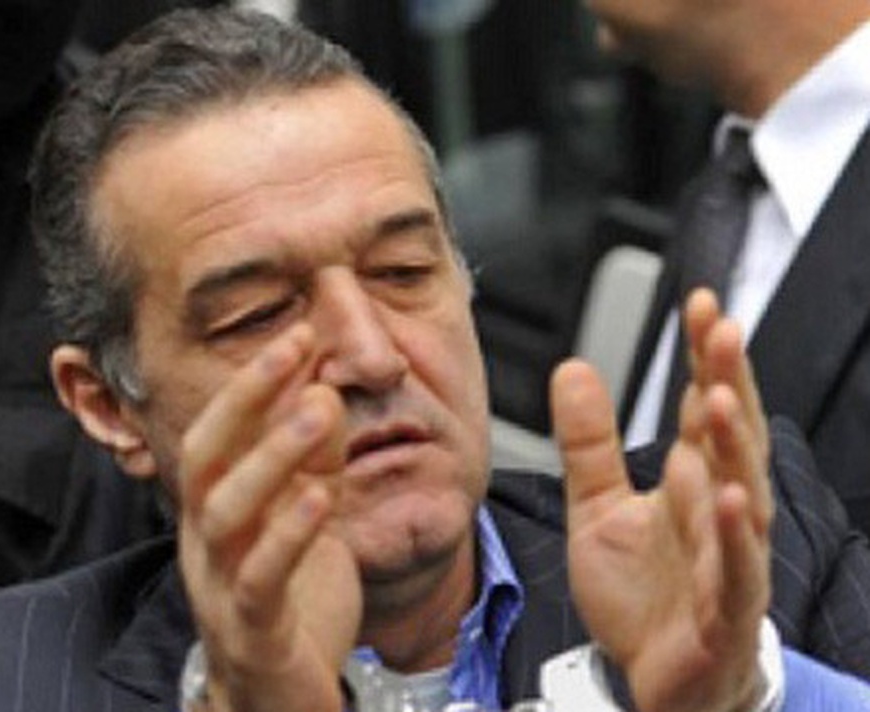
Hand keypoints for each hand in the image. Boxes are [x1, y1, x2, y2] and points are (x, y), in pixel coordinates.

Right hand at [177, 324, 359, 711]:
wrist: (282, 703)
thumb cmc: (291, 609)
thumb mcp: (304, 520)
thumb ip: (310, 463)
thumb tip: (321, 390)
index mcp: (216, 511)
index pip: (221, 432)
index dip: (254, 381)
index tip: (298, 331)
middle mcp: (206, 543)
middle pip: (206, 457)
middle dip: (248, 396)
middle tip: (295, 344)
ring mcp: (220, 586)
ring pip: (225, 513)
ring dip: (272, 454)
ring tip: (317, 409)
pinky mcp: (250, 632)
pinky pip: (259, 578)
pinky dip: (289, 534)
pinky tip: (322, 497)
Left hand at [550, 288, 772, 711]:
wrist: (648, 678)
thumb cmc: (641, 594)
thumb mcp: (596, 507)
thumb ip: (587, 441)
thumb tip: (572, 369)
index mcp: (691, 481)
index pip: (701, 407)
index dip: (705, 358)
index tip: (701, 304)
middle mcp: (717, 512)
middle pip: (729, 438)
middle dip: (727, 381)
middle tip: (720, 329)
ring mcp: (728, 560)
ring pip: (742, 495)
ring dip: (733, 446)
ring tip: (717, 398)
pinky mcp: (725, 611)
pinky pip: (737, 569)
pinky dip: (735, 536)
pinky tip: (730, 499)